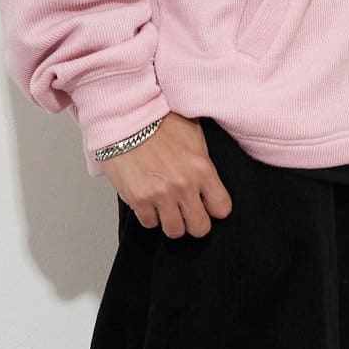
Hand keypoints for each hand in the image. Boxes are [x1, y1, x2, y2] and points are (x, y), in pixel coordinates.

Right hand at [102, 114, 233, 237]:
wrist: (126, 117)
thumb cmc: (158, 121)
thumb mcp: (193, 134)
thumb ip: (204, 160)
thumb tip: (210, 178)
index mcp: (202, 169)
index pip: (222, 208)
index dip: (214, 208)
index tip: (207, 205)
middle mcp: (184, 186)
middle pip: (200, 228)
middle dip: (194, 222)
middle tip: (186, 212)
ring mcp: (160, 195)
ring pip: (174, 231)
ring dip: (171, 221)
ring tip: (166, 208)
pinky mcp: (138, 199)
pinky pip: (149, 223)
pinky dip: (149, 215)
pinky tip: (148, 200)